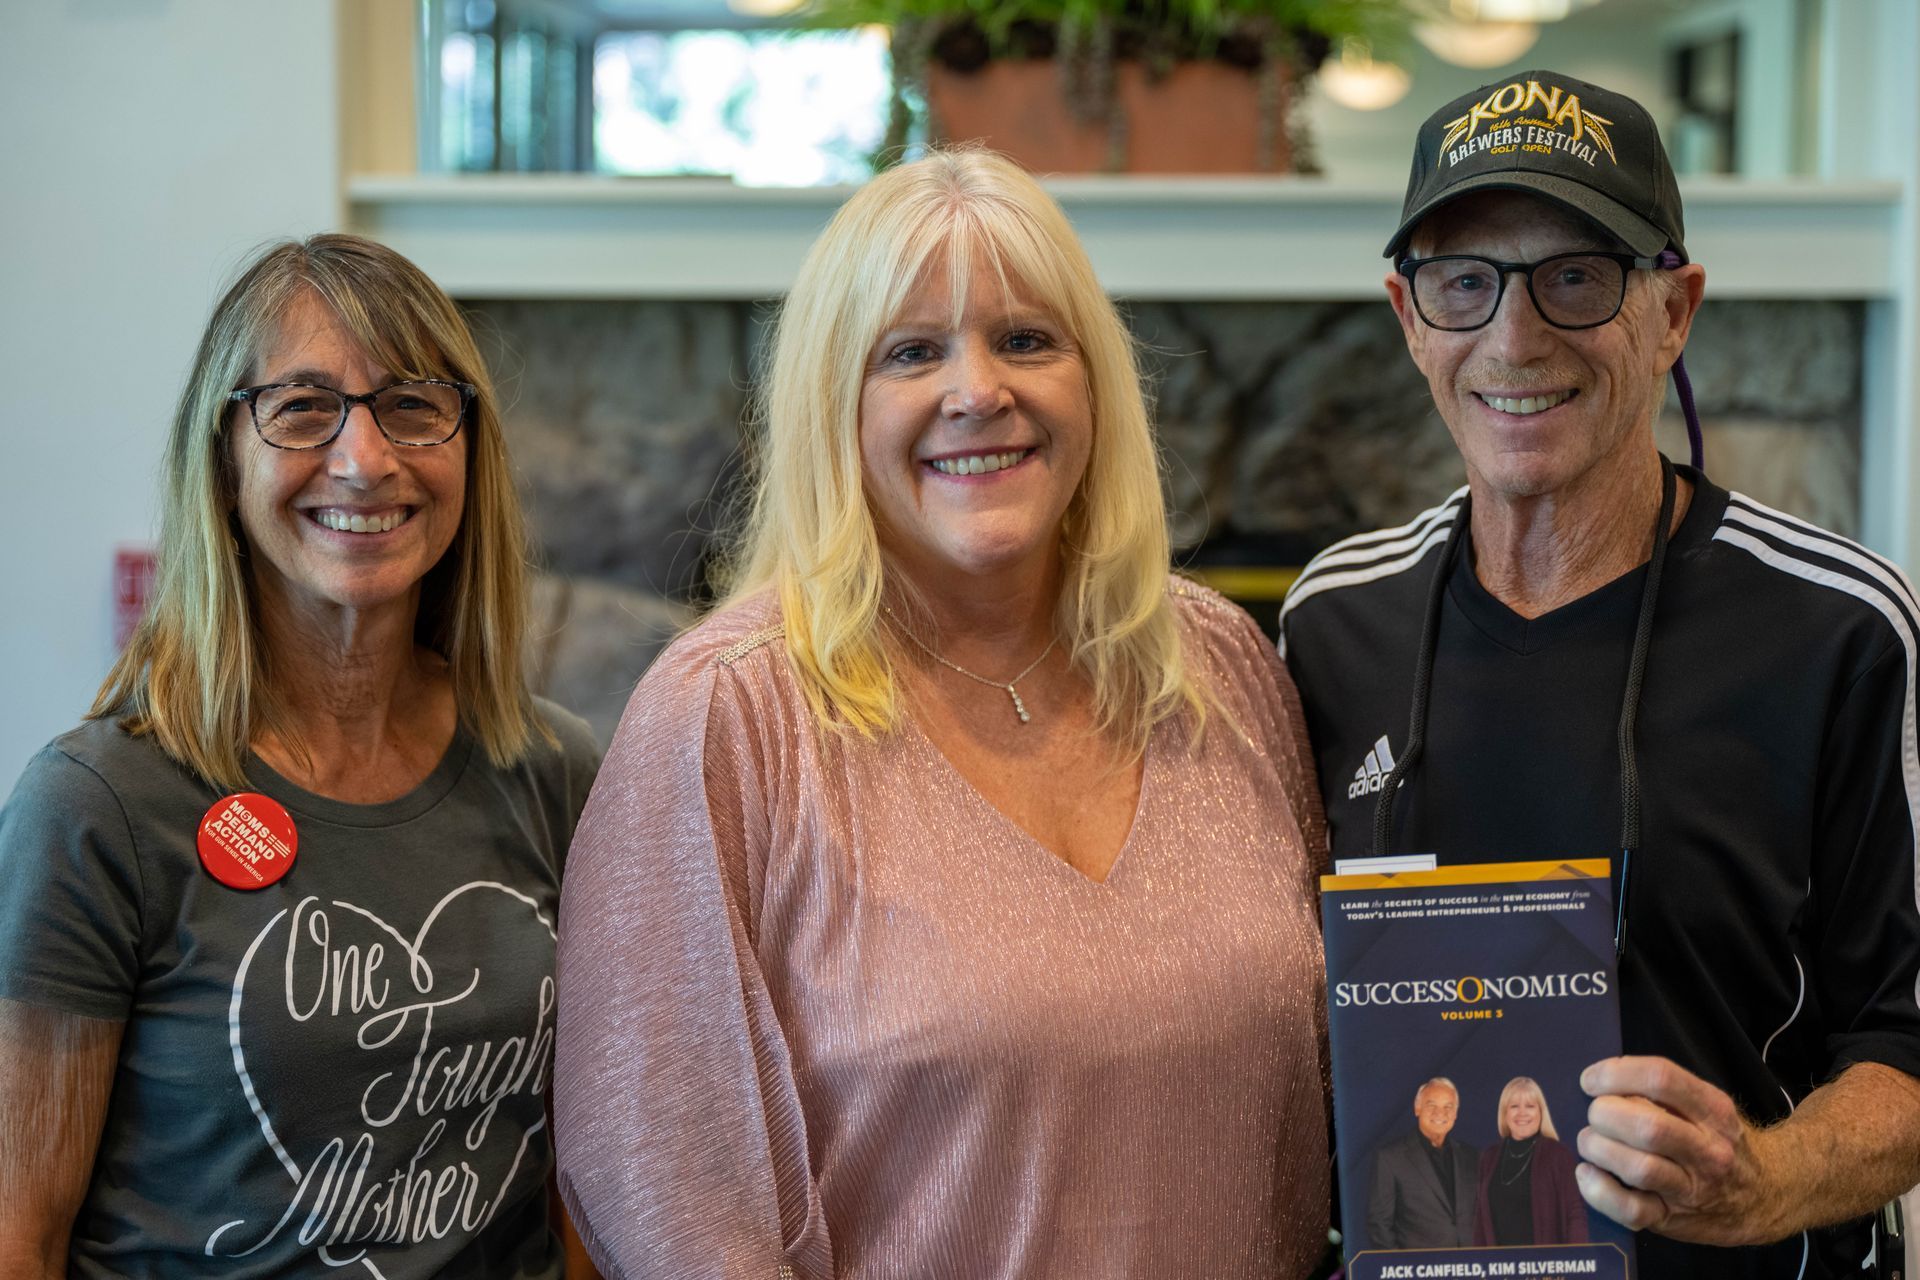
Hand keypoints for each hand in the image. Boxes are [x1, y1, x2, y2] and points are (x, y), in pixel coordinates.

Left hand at [1573, 1055, 1786, 1246]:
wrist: (1764, 1197)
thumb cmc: (1716, 1141)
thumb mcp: (1706, 1107)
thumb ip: (1662, 1092)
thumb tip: (1598, 1082)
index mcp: (1714, 1110)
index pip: (1660, 1078)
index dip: (1615, 1074)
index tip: (1590, 1081)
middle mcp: (1709, 1150)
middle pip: (1647, 1126)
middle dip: (1604, 1114)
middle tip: (1594, 1114)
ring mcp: (1693, 1188)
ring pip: (1639, 1168)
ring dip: (1599, 1150)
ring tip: (1590, 1142)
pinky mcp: (1673, 1220)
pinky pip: (1630, 1210)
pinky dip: (1599, 1190)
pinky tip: (1588, 1174)